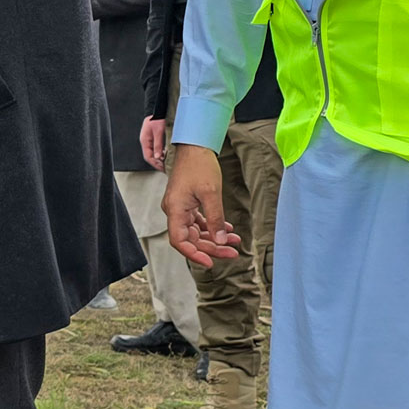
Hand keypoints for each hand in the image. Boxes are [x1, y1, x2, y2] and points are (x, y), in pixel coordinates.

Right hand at [139, 116, 169, 168]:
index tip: (162, 168)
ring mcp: (149, 140)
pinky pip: (156, 148)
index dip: (155, 164)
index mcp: (145, 140)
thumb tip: (158, 156)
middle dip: (157, 163)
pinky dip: (160, 153)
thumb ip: (158, 144)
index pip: (148, 156)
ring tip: (166, 163)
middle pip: (150, 156)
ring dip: (159, 159)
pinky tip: (166, 155)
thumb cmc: (158, 119)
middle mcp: (146, 141)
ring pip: (153, 153)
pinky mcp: (153, 138)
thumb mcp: (159, 132)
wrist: (158, 110)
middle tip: (165, 168)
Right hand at [162, 143, 240, 266]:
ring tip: (233, 241)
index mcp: (175, 209)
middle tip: (232, 252)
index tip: (210, 262)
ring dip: (215, 237)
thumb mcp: (211, 193)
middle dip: (212, 247)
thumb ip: (215, 218)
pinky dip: (212, 226)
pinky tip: (226, 228)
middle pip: (191, 239)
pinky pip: (198, 221)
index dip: (194, 254)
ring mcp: (180, 207)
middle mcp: (174, 211)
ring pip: (196, 231)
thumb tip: (220, 240)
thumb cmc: (199, 164)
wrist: (195, 146)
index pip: (179, 241)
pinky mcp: (187, 203)